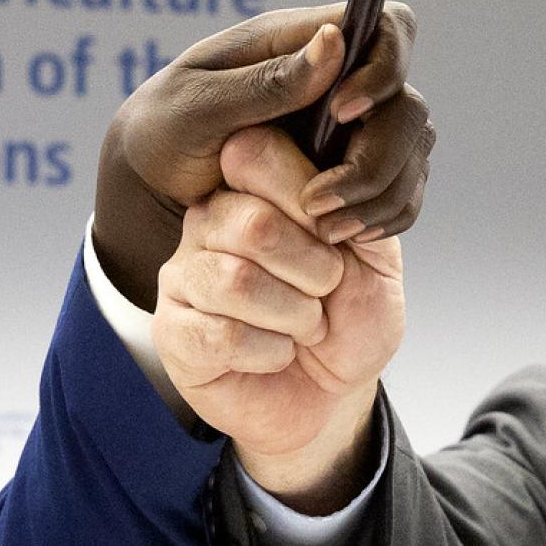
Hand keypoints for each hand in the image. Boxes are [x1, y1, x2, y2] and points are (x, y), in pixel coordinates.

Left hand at [93, 2, 430, 306]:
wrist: (153, 189)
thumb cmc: (163, 132)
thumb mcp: (196, 107)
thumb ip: (265, 80)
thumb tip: (333, 42)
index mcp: (303, 43)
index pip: (388, 27)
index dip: (383, 66)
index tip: (341, 114)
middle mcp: (342, 82)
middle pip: (408, 103)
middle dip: (379, 156)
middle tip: (317, 203)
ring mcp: (356, 131)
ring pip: (413, 151)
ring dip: (379, 196)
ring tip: (323, 231)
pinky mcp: (358, 175)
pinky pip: (402, 194)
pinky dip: (382, 219)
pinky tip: (338, 237)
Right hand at [154, 127, 403, 512]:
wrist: (334, 392)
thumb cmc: (348, 317)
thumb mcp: (374, 255)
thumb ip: (353, 207)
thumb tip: (322, 184)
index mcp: (249, 187)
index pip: (252, 153)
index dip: (308, 199)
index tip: (337, 239)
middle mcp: (206, 222)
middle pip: (252, 224)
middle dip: (313, 269)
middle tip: (326, 291)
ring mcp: (183, 277)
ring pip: (235, 282)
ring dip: (294, 316)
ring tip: (305, 327)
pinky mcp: (172, 332)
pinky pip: (221, 336)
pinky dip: (270, 353)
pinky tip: (276, 355)